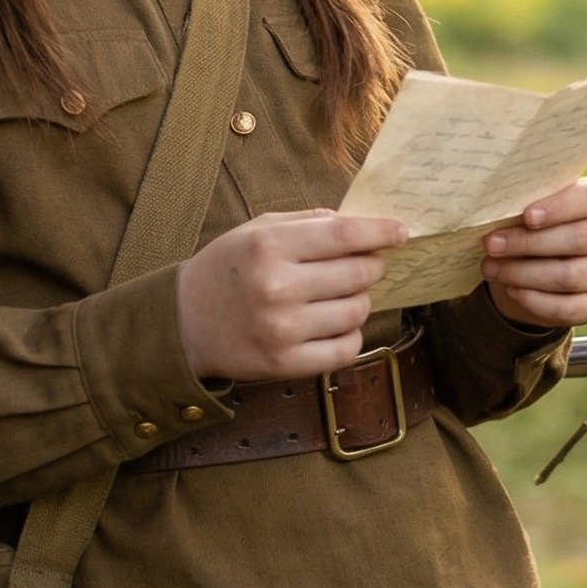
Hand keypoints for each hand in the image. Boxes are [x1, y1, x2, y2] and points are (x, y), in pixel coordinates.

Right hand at [176, 208, 406, 381]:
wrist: (184, 323)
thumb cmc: (227, 269)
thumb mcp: (257, 230)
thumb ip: (309, 223)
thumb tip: (363, 225)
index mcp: (269, 246)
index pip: (343, 235)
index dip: (380, 232)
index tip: (402, 231)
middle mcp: (277, 287)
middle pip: (357, 274)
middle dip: (372, 266)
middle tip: (365, 265)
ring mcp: (283, 330)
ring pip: (357, 312)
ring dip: (359, 301)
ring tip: (340, 296)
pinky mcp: (286, 364)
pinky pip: (346, 349)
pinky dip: (351, 335)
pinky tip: (336, 325)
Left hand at [482, 178, 586, 332]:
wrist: (536, 261)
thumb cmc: (531, 223)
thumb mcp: (528, 207)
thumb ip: (522, 204)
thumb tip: (496, 210)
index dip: (559, 208)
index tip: (527, 216)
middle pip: (579, 239)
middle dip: (529, 243)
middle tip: (492, 245)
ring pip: (570, 276)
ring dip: (524, 274)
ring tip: (491, 268)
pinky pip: (569, 308)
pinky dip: (536, 301)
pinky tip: (512, 291)